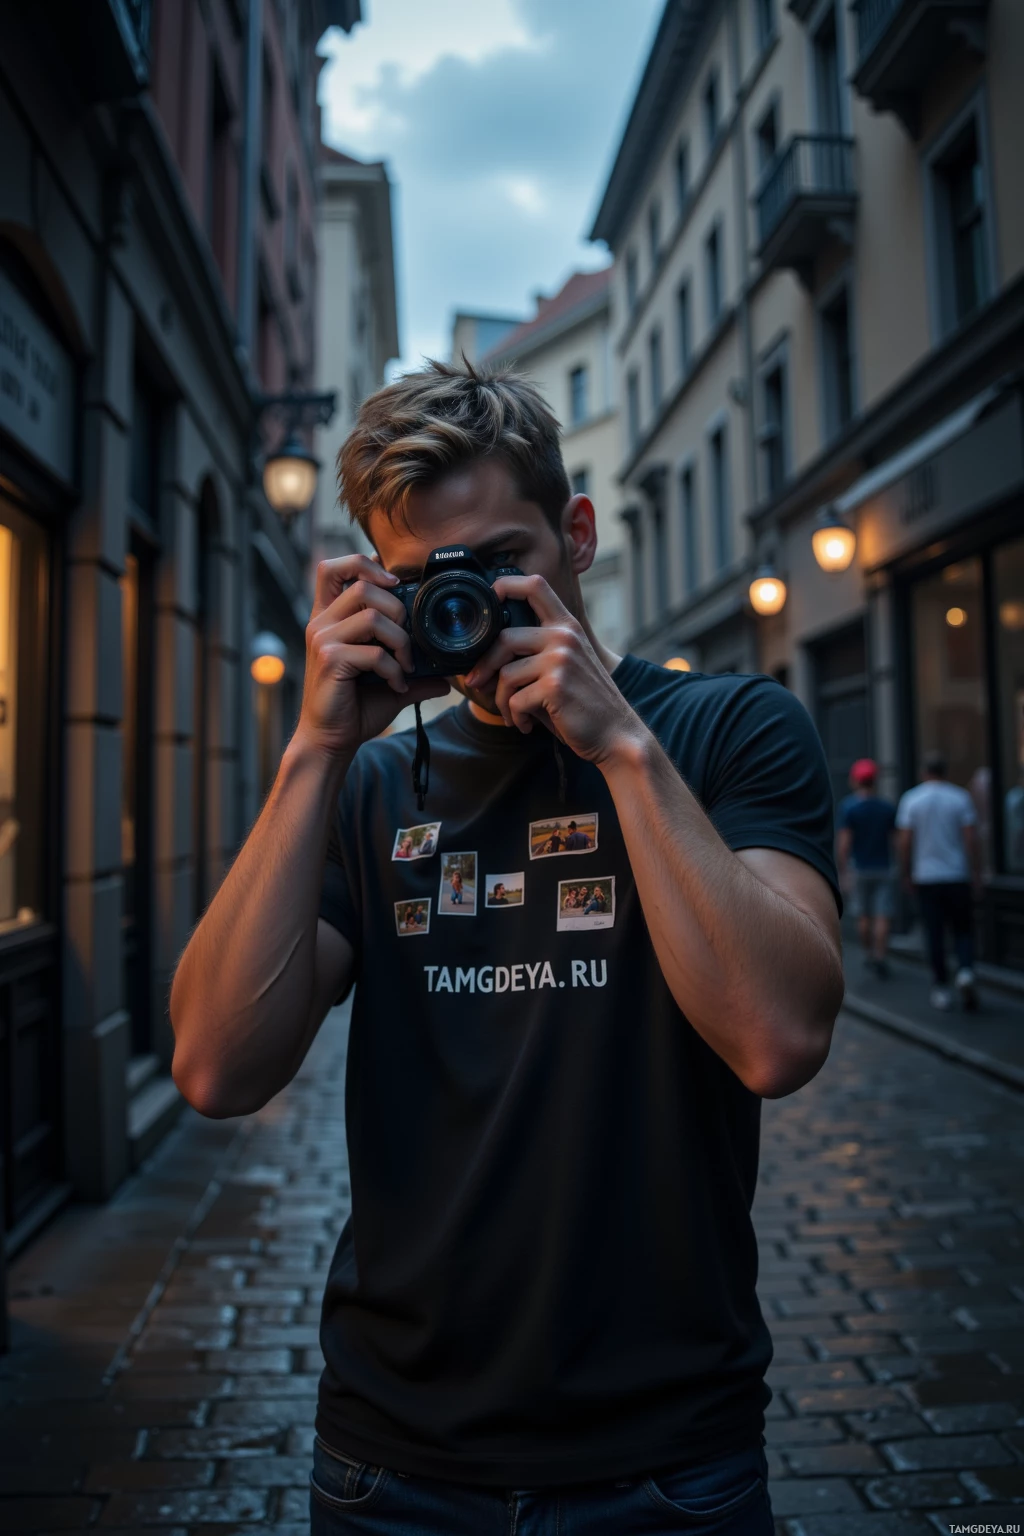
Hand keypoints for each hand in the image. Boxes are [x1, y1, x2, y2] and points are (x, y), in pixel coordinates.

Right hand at [296, 555, 447, 758]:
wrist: (331, 740)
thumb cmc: (354, 707)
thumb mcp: (387, 680)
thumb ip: (413, 670)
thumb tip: (448, 672)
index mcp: (329, 618)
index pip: (333, 568)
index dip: (363, 564)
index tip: (393, 584)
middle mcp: (321, 623)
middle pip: (361, 586)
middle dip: (397, 609)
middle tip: (407, 640)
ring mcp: (322, 640)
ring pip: (372, 615)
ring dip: (400, 641)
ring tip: (406, 665)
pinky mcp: (330, 660)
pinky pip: (374, 653)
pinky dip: (394, 670)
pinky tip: (397, 686)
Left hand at [464, 574, 642, 764]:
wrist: (616, 734)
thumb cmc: (584, 703)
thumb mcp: (565, 666)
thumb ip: (533, 654)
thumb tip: (483, 659)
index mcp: (567, 626)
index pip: (535, 586)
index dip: (506, 585)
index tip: (490, 599)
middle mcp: (564, 636)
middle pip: (505, 638)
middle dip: (484, 665)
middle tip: (476, 682)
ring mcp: (561, 659)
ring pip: (506, 674)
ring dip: (501, 700)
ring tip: (513, 715)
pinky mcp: (555, 685)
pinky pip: (515, 700)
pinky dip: (515, 717)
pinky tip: (526, 725)